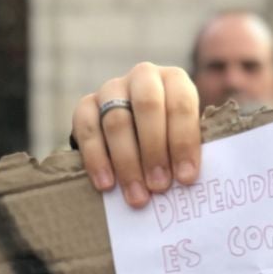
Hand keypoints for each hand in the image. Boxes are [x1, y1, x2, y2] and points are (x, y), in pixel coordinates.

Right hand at [71, 62, 202, 209]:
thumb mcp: (183, 139)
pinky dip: (96, 160)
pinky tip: (106, 184)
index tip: (185, 177)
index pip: (181, 104)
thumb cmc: (168, 140)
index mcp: (174, 80)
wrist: (133, 132)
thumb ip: (187, 152)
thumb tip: (186, 180)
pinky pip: (87, 130)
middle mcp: (143, 77)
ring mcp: (111, 89)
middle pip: (147, 106)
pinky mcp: (86, 105)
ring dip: (128, 163)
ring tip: (137, 196)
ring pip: (116, 121)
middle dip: (154, 151)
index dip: (184, 142)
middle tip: (159, 186)